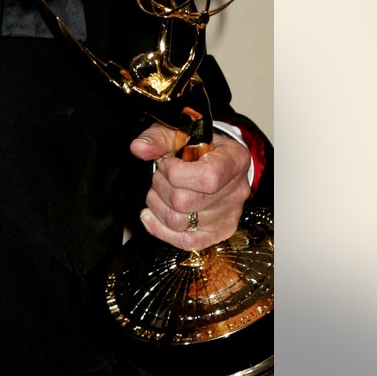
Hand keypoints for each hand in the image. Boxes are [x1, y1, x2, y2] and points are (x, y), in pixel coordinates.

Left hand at [129, 121, 252, 248]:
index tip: (166, 163)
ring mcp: (230, 215)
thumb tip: (139, 148)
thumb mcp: (177, 132)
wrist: (212, 159)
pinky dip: (160, 229)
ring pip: (179, 223)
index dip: (175, 173)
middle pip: (185, 202)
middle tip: (159, 176)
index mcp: (235, 160)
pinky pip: (186, 242)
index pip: (207, 178)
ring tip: (157, 191)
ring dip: (157, 206)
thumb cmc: (196, 145)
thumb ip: (157, 138)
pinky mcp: (219, 233)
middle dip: (160, 187)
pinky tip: (150, 215)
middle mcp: (237, 191)